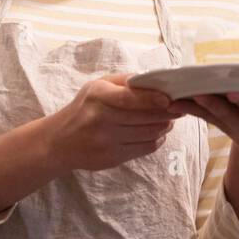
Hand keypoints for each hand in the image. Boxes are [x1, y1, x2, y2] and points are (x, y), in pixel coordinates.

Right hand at [46, 73, 182, 171]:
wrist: (59, 141)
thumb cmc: (84, 107)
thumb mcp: (97, 86)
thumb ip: (125, 81)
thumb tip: (155, 80)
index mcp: (98, 96)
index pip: (130, 98)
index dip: (152, 99)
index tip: (170, 99)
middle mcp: (100, 119)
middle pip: (144, 117)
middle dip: (167, 113)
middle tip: (179, 108)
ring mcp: (106, 141)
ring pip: (148, 134)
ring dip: (164, 126)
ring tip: (169, 120)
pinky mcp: (111, 158)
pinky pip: (143, 149)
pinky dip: (156, 140)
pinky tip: (157, 133)